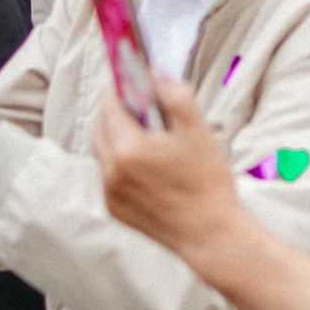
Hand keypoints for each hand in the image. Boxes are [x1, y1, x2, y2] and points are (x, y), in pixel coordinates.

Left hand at [95, 80, 244, 259]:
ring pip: (102, 153)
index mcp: (129, 149)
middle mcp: (112, 172)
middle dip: (116, 113)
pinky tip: (148, 167)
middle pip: (100, 128)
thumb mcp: (198, 131)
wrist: (210, 234)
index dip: (120, 90)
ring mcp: (111, 194)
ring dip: (116, 139)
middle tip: (143, 110)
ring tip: (148, 139)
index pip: (109, 106)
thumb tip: (155, 74)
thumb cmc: (207, 183)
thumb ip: (175, 95)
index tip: (131, 83)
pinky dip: (120, 165)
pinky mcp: (115, 210)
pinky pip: (108, 177)